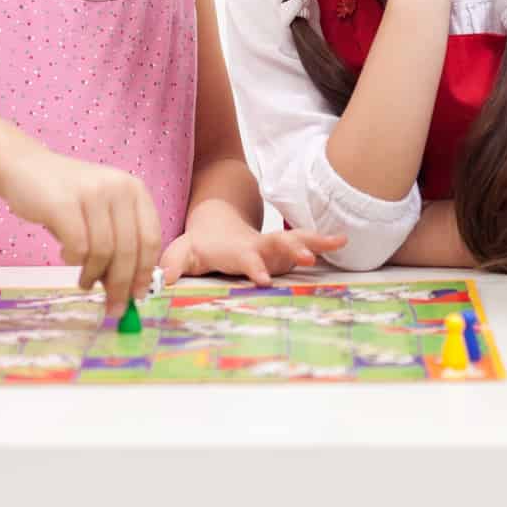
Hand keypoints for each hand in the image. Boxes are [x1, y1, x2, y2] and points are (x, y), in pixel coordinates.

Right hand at [2, 150, 158, 315]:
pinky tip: (67, 257)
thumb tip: (127, 290)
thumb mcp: (100, 214)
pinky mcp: (64, 202)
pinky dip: (73, 260)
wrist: (25, 168)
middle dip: (121, 285)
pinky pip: (78, 247)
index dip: (146, 271)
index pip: (150, 238)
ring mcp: (92, 192)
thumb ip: (117, 243)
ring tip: (84, 282)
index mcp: (134, 189)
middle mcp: (118, 187)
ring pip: (103, 252)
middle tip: (113, 306)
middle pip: (129, 249)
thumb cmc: (66, 198)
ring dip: (93, 275)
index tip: (138, 296)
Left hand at [158, 216, 347, 285]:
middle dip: (292, 249)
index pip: (247, 259)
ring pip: (296, 240)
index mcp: (238, 250)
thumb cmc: (200, 245)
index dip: (254, 268)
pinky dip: (324, 240)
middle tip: (307, 258)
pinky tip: (343, 239)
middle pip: (277, 244)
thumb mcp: (183, 253)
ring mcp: (276, 246)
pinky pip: (308, 243)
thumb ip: (174, 265)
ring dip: (314, 242)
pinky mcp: (287, 249)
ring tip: (336, 241)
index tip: (263, 279)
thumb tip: (162, 282)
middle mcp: (260, 245)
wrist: (217, 225)